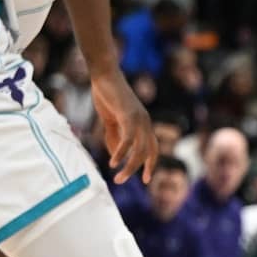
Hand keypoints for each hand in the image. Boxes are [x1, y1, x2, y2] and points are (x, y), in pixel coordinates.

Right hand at [92, 68, 156, 183]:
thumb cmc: (108, 96)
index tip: (145, 180)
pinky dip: (122, 152)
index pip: (152, 148)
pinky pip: (128, 139)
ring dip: (129, 166)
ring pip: (139, 149)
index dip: (149, 164)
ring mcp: (139, 119)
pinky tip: (114, 162)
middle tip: (122, 181)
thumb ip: (114, 137)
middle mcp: (145, 122)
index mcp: (143, 124)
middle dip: (138, 169)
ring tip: (118, 177)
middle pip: (148, 152)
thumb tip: (116, 156)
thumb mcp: (111, 121)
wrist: (104, 75)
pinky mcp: (129, 116)